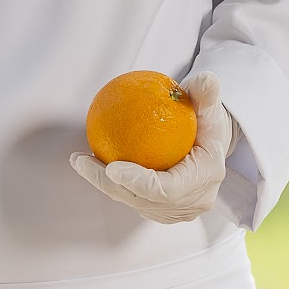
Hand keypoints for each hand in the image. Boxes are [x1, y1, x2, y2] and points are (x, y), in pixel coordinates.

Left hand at [70, 71, 235, 224]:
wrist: (209, 150)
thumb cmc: (204, 124)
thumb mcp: (208, 106)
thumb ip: (206, 93)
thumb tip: (205, 78)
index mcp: (205, 178)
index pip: (168, 190)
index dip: (139, 183)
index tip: (112, 167)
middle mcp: (190, 202)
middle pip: (142, 199)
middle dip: (108, 183)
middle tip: (82, 162)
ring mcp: (174, 210)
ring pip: (131, 200)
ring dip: (102, 183)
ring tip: (79, 161)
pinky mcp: (159, 210)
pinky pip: (129, 197)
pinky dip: (108, 181)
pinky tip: (87, 162)